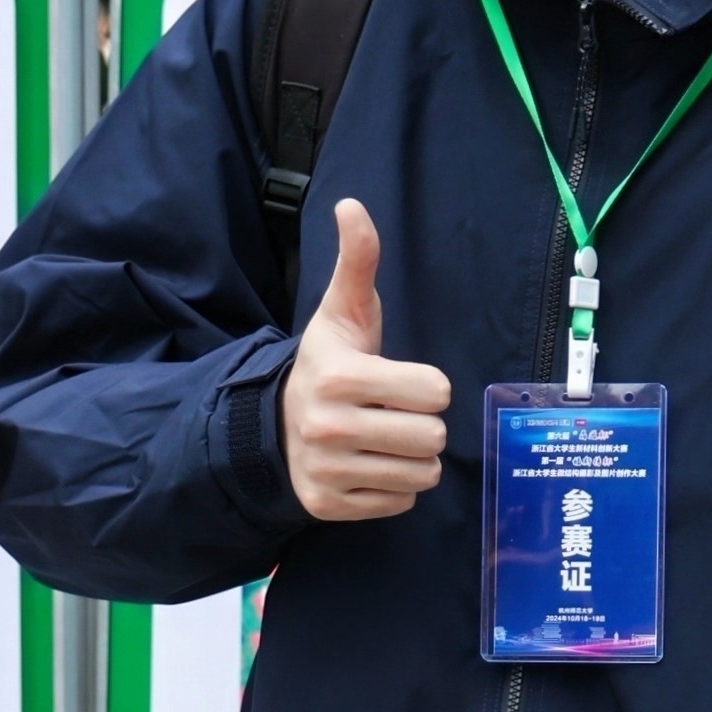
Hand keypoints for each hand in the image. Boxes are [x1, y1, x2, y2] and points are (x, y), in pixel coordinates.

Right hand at [283, 197, 451, 521]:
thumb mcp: (342, 312)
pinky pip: (400, 503)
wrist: (276, 423)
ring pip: (421, 475)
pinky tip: (370, 465)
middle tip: (395, 412)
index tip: (399, 380)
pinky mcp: (328, 505)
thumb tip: (351, 206)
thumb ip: (358, 260)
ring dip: (414, 458)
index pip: (435, 392)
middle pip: (432, 436)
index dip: (427, 385)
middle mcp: (328, 427)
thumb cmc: (328, 363)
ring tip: (385, 439)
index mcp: (339, 377)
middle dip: (422, 423)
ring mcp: (327, 471)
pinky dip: (395, 487)